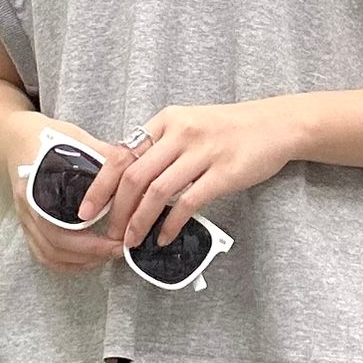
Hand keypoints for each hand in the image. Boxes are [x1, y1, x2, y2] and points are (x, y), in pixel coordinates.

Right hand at [8, 116, 140, 273]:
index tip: (116, 241)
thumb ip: (105, 157)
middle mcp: (27, 207)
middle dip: (91, 254)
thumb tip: (137, 171)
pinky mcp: (27, 226)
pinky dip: (65, 262)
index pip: (61, 227)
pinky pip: (43, 254)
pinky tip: (86, 259)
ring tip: (106, 255)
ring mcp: (24, 219)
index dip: (90, 242)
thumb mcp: (79, 140)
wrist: (20, 139)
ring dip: (79, 261)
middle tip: (118, 250)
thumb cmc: (52, 139)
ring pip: (49, 254)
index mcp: (37, 186)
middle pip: (55, 246)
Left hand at [78, 99, 301, 249]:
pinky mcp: (223, 173)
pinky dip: (171, 224)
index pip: (122, 154)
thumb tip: (130, 177)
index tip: (87, 209)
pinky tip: (164, 238)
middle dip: (116, 209)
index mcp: (166, 121)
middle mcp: (180, 133)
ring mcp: (202, 152)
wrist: (275, 125)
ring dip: (139, 221)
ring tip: (132, 241)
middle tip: (109, 233)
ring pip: (157, 191)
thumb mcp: (189, 125)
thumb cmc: (231, 130)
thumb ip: (161, 147)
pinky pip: (188, 203)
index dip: (101, 185)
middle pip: (134, 175)